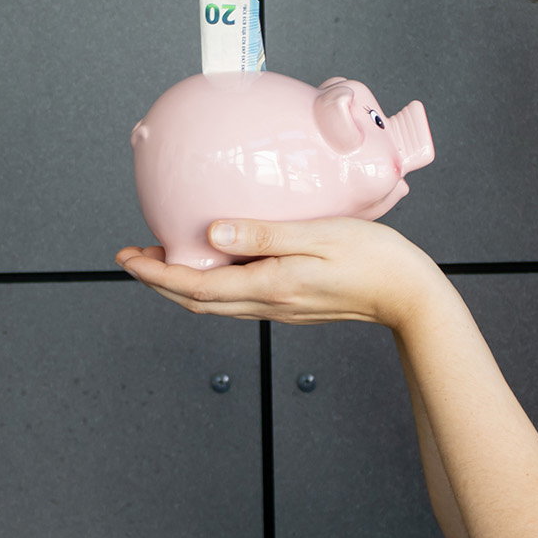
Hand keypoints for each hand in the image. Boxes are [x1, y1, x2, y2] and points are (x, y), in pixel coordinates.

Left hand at [115, 218, 448, 328]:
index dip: (156, 274)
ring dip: (183, 284)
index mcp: (269, 285)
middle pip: (198, 300)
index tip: (128, 258)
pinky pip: (238, 298)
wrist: (409, 294)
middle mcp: (268, 302)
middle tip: (133, 257)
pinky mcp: (291, 305)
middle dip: (160, 281)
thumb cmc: (373, 258)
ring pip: (216, 302)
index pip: (196, 285)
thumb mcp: (318, 235)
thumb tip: (212, 230)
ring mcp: (280, 307)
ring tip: (164, 259)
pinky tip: (216, 262)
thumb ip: (263, 233)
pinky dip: (212, 283)